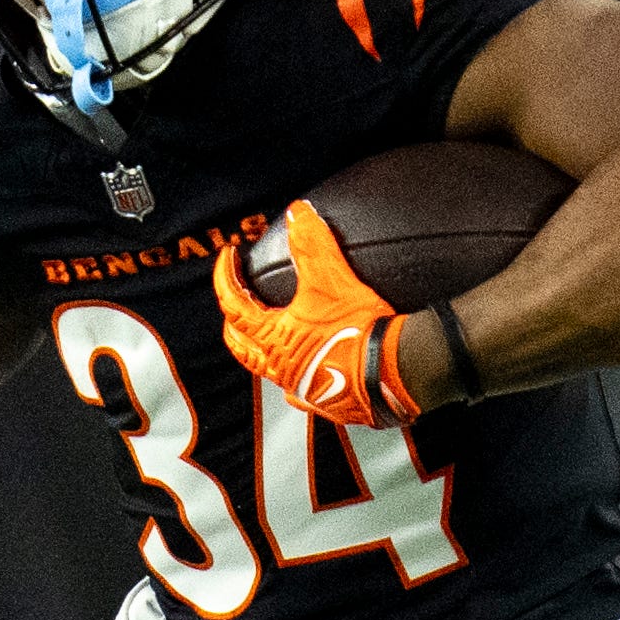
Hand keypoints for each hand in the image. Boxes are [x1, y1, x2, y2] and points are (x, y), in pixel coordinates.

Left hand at [213, 198, 419, 429]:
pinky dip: (296, 380)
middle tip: (236, 303)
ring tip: (266, 338)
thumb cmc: (359, 332)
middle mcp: (280, 368)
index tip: (228, 258)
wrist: (395, 375)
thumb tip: (297, 214)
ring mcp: (302, 389)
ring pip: (268, 371)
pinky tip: (305, 373)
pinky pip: (301, 393)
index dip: (225, 277)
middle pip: (241, 346)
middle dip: (233, 322)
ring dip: (261, 352)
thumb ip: (313, 244)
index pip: (233, 304)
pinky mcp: (328, 404)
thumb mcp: (333, 280)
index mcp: (274, 339)